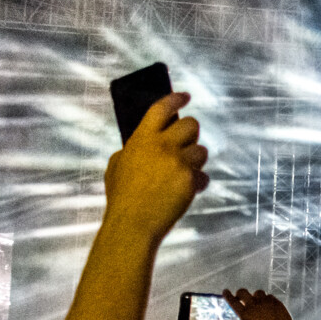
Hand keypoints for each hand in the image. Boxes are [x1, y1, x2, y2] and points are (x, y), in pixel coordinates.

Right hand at [102, 92, 208, 241]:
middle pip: (191, 125)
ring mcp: (178, 163)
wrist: (133, 223)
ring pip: (201, 151)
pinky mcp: (191, 180)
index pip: (161, 109)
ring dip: (195, 160)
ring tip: (181, 172)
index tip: (185, 96)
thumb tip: (148, 141)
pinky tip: (185, 191)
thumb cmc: (122, 196)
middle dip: (191, 133)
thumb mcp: (117, 165)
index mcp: (141, 139)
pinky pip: (203, 176)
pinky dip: (197, 183)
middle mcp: (162, 146)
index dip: (174, 99)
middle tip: (186, 142)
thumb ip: (133, 149)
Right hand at [222, 288, 302, 319]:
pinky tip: (268, 306)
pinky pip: (270, 297)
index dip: (227, 295)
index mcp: (245, 314)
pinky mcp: (278, 304)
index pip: (232, 301)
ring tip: (256, 303)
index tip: (225, 292)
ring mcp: (267, 303)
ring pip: (258, 293)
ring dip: (255, 297)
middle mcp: (255, 306)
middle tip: (240, 299)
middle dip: (239, 294)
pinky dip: (267, 300)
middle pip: (243, 292)